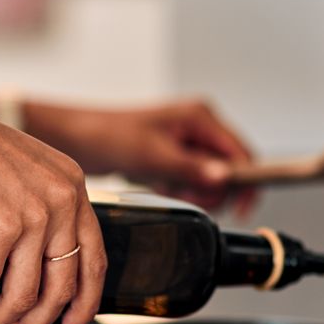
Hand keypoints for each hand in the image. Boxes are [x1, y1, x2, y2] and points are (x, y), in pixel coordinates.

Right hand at [0, 73, 106, 323]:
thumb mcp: (17, 169)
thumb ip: (37, 205)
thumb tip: (37, 264)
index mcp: (70, 183)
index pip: (94, 258)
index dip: (85, 302)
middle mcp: (61, 198)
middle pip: (63, 286)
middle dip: (37, 320)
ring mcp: (33, 214)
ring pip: (25, 295)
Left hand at [26, 99, 256, 214]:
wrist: (79, 140)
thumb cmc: (110, 135)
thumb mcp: (154, 156)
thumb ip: (191, 168)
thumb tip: (223, 179)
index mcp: (201, 116)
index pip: (241, 152)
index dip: (245, 181)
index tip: (242, 207)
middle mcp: (199, 126)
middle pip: (228, 168)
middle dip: (211, 189)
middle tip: (184, 192)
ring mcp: (187, 142)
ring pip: (210, 178)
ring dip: (193, 190)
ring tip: (166, 185)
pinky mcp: (174, 157)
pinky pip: (190, 181)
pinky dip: (179, 189)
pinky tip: (158, 183)